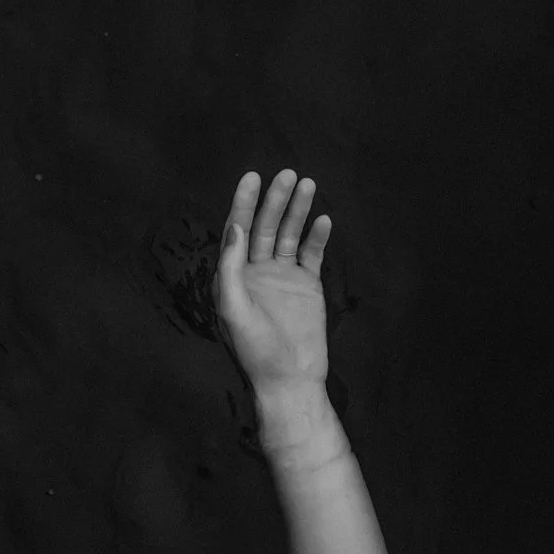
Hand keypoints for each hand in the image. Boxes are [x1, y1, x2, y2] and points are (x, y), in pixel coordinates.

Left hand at [214, 166, 332, 391]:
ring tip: (307, 184)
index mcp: (233, 276)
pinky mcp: (307, 286)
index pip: (237, 230)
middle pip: (265, 225)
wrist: (289, 379)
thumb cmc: (255, 351)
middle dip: (275, 200)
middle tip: (287, 174)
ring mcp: (283, 277)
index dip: (243, 202)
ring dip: (296, 210)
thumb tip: (236, 227)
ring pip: (289, 234)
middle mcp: (256, 272)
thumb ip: (230, 268)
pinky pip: (312, 253)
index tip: (252, 177)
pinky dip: (317, 236)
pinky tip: (323, 219)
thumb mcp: (233, 309)